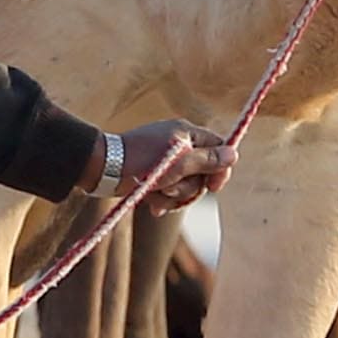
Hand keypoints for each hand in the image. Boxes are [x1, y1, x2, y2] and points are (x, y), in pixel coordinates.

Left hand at [100, 117, 234, 210]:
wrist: (103, 168)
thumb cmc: (141, 161)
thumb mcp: (178, 162)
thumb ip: (207, 160)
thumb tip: (234, 153)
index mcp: (186, 133)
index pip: (218, 147)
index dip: (219, 169)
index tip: (213, 186)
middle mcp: (178, 145)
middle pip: (203, 172)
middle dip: (189, 186)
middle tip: (170, 187)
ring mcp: (166, 161)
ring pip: (186, 185)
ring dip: (173, 195)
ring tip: (155, 194)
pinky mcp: (154, 175)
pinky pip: (170, 191)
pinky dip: (162, 199)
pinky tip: (152, 204)